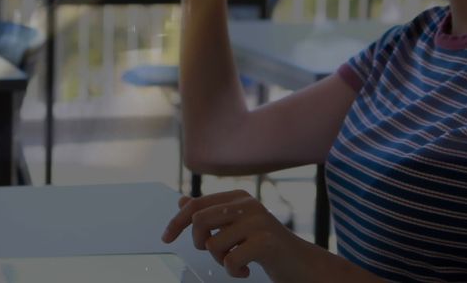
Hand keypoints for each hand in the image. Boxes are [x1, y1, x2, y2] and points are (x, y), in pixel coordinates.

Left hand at [161, 190, 325, 280]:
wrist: (300, 263)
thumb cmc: (265, 245)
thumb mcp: (236, 226)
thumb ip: (212, 213)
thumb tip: (182, 201)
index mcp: (238, 196)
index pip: (197, 204)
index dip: (177, 222)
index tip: (165, 238)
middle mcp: (248, 204)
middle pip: (200, 220)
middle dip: (200, 242)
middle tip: (213, 253)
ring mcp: (258, 221)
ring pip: (213, 243)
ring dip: (220, 260)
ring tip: (236, 261)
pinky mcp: (266, 242)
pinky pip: (230, 260)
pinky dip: (233, 271)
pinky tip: (245, 271)